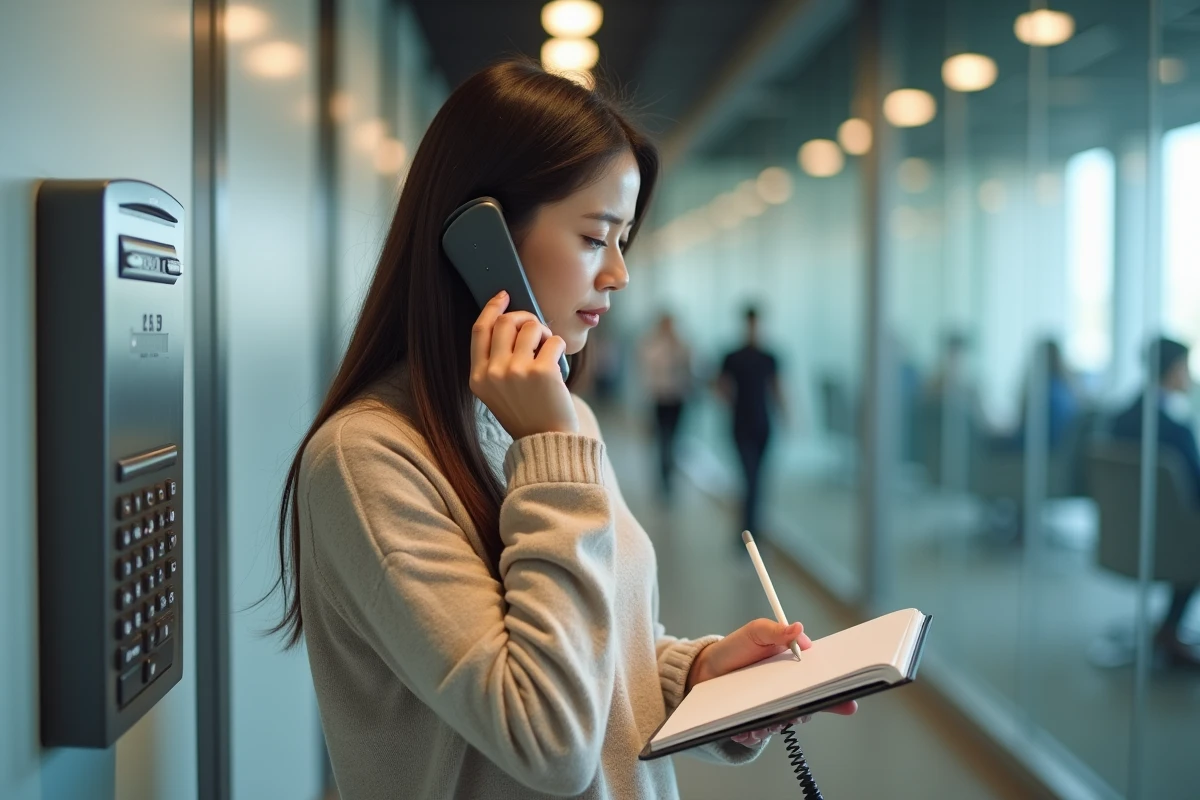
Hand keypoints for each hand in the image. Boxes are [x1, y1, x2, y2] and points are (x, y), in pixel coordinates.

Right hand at [469, 291, 578, 439]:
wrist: (548, 441)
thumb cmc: (526, 412)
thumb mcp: (497, 391)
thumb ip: (495, 360)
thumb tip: (509, 318)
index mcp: (478, 377)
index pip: (479, 330)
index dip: (491, 308)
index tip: (504, 295)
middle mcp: (493, 373)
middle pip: (505, 322)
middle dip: (525, 318)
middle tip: (536, 329)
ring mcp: (516, 372)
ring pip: (531, 327)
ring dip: (544, 332)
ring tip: (548, 350)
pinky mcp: (542, 372)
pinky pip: (553, 340)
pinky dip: (558, 346)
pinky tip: (558, 364)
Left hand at [687, 619, 857, 745]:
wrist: (708, 667)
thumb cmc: (737, 647)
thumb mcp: (756, 632)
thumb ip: (777, 631)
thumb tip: (799, 629)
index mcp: (795, 668)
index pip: (822, 681)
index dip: (837, 690)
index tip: (847, 699)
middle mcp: (788, 691)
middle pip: (809, 706)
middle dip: (807, 712)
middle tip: (799, 712)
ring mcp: (773, 707)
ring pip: (785, 723)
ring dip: (778, 724)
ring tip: (764, 722)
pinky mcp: (757, 721)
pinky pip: (762, 732)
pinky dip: (756, 733)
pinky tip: (747, 729)